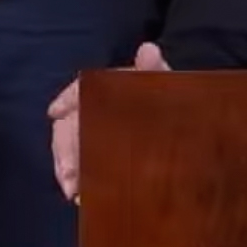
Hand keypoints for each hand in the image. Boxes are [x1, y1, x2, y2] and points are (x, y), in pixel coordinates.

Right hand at [49, 41, 168, 201]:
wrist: (192, 133)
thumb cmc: (175, 104)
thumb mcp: (168, 87)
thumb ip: (156, 70)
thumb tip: (148, 49)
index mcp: (110, 90)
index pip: (81, 90)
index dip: (67, 99)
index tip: (54, 112)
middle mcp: (98, 111)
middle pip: (70, 126)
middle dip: (64, 149)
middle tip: (70, 176)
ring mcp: (98, 136)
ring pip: (71, 149)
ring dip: (67, 168)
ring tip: (74, 192)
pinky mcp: (102, 159)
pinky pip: (82, 168)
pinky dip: (78, 181)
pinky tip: (81, 197)